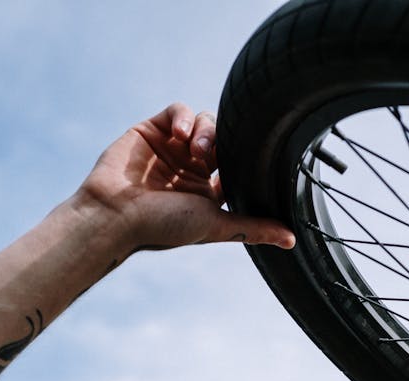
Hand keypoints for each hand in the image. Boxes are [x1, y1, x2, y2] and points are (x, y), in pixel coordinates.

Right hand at [77, 102, 295, 256]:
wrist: (115, 215)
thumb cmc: (163, 227)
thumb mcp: (216, 225)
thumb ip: (253, 227)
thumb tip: (293, 241)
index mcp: (208, 192)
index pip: (237, 165)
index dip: (244, 159)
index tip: (248, 162)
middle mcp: (191, 168)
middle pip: (224, 139)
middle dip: (223, 143)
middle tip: (211, 157)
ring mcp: (172, 148)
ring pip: (205, 121)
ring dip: (206, 130)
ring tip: (195, 148)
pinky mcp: (152, 129)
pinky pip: (178, 110)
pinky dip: (184, 117)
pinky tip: (180, 134)